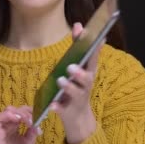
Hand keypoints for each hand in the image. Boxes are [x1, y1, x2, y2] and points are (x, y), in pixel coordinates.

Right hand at [0, 105, 40, 143]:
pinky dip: (8, 115)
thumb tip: (38, 123)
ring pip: (7, 110)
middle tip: (33, 118)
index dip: (29, 111)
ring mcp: (1, 128)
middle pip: (14, 109)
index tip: (39, 114)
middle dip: (25, 111)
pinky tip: (18, 120)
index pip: (20, 113)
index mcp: (14, 129)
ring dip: (18, 112)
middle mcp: (7, 126)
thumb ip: (32, 132)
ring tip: (26, 120)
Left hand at [50, 22, 101, 143]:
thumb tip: (78, 25)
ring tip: (61, 80)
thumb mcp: (78, 69)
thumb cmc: (76, 87)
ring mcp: (78, 99)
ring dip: (69, 87)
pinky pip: (63, 109)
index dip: (91, 46)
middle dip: (80, 72)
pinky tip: (53, 105)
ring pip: (75, 93)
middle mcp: (86, 85)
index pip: (91, 57)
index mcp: (88, 72)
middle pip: (86, 78)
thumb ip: (76, 49)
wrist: (78, 118)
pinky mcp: (69, 111)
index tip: (88, 34)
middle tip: (71, 66)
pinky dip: (58, 107)